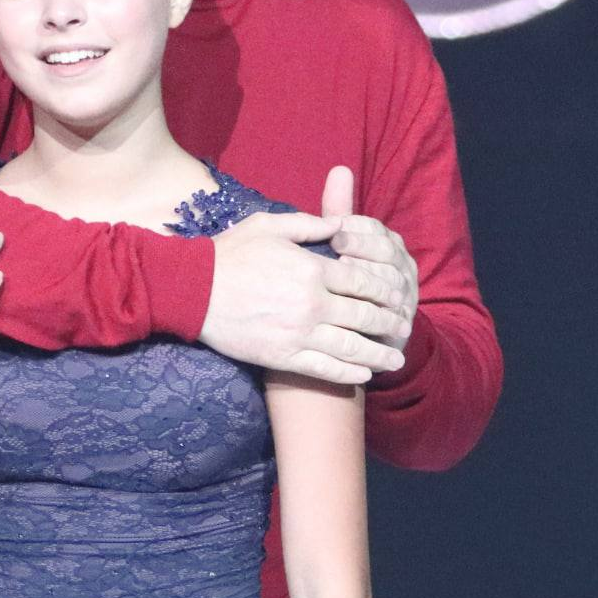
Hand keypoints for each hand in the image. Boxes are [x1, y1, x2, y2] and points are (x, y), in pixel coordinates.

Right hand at [199, 169, 409, 383]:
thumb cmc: (230, 253)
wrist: (192, 290)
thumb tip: (339, 223)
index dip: (385, 289)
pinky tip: (364, 374)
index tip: (399, 295)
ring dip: (379, 354)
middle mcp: (311, 304)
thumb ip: (308, 224)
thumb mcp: (269, 225)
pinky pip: (326, 369)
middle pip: (365, 316)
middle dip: (390, 323)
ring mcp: (299, 333)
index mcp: (312, 269)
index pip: (362, 280)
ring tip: (396, 359)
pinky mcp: (284, 356)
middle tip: (405, 327)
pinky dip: (350, 374)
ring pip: (352, 348)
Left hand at [326, 167, 419, 353]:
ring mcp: (405, 296)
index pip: (377, 230)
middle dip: (362, 251)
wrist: (360, 330)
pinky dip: (374, 312)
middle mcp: (402, 267)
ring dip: (368, 280)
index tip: (334, 232)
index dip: (356, 230)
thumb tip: (340, 168)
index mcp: (388, 243)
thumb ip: (340, 209)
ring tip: (343, 280)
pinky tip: (353, 310)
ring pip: (391, 283)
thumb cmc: (345, 277)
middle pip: (387, 253)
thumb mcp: (340, 243)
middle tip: (337, 253)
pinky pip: (393, 315)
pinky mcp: (403, 324)